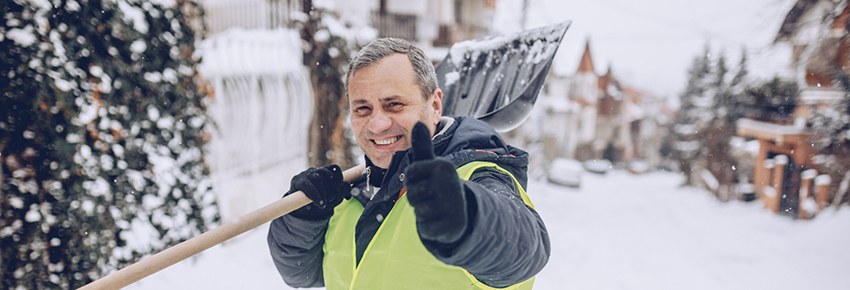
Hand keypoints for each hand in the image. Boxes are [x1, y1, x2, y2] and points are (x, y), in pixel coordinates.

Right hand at [286, 164, 349, 219]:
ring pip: (318, 179)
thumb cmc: (319, 199)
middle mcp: (316, 171)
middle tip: (330, 199)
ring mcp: (306, 174)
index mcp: (326, 172)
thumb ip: (342, 192)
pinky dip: (315, 195)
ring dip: (323, 192)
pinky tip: (319, 203)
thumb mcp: (332, 197)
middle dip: (330, 190)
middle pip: (327, 175)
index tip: (338, 189)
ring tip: (324, 203)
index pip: (334, 168)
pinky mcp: (298, 181)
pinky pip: (308, 186)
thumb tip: (348, 189)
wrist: (301, 207)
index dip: (339, 178)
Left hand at [404, 122, 467, 243]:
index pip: (409, 173)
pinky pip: (426, 227)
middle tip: (431, 196)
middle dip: (416, 198)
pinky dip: (429, 227)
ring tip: (435, 207)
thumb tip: (418, 122)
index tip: (426, 181)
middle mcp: (450, 183)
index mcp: (443, 166)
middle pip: (412, 193)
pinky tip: (440, 220)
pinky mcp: (451, 225)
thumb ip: (422, 146)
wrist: (461, 213)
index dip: (413, 180)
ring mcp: (452, 205)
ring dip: (423, 212)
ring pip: (418, 210)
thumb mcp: (430, 165)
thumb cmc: (438, 185)